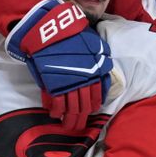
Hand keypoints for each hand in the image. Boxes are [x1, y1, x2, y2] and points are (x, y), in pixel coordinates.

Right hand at [6, 0, 112, 129]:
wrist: (51, 30)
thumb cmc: (72, 34)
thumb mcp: (93, 43)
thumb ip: (99, 57)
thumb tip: (104, 69)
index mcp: (95, 72)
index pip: (96, 96)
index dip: (92, 107)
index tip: (88, 112)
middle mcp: (84, 81)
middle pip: (84, 106)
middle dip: (80, 118)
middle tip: (77, 126)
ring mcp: (69, 84)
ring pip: (72, 108)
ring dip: (69, 119)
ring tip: (66, 125)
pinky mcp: (53, 85)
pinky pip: (57, 104)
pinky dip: (56, 111)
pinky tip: (54, 114)